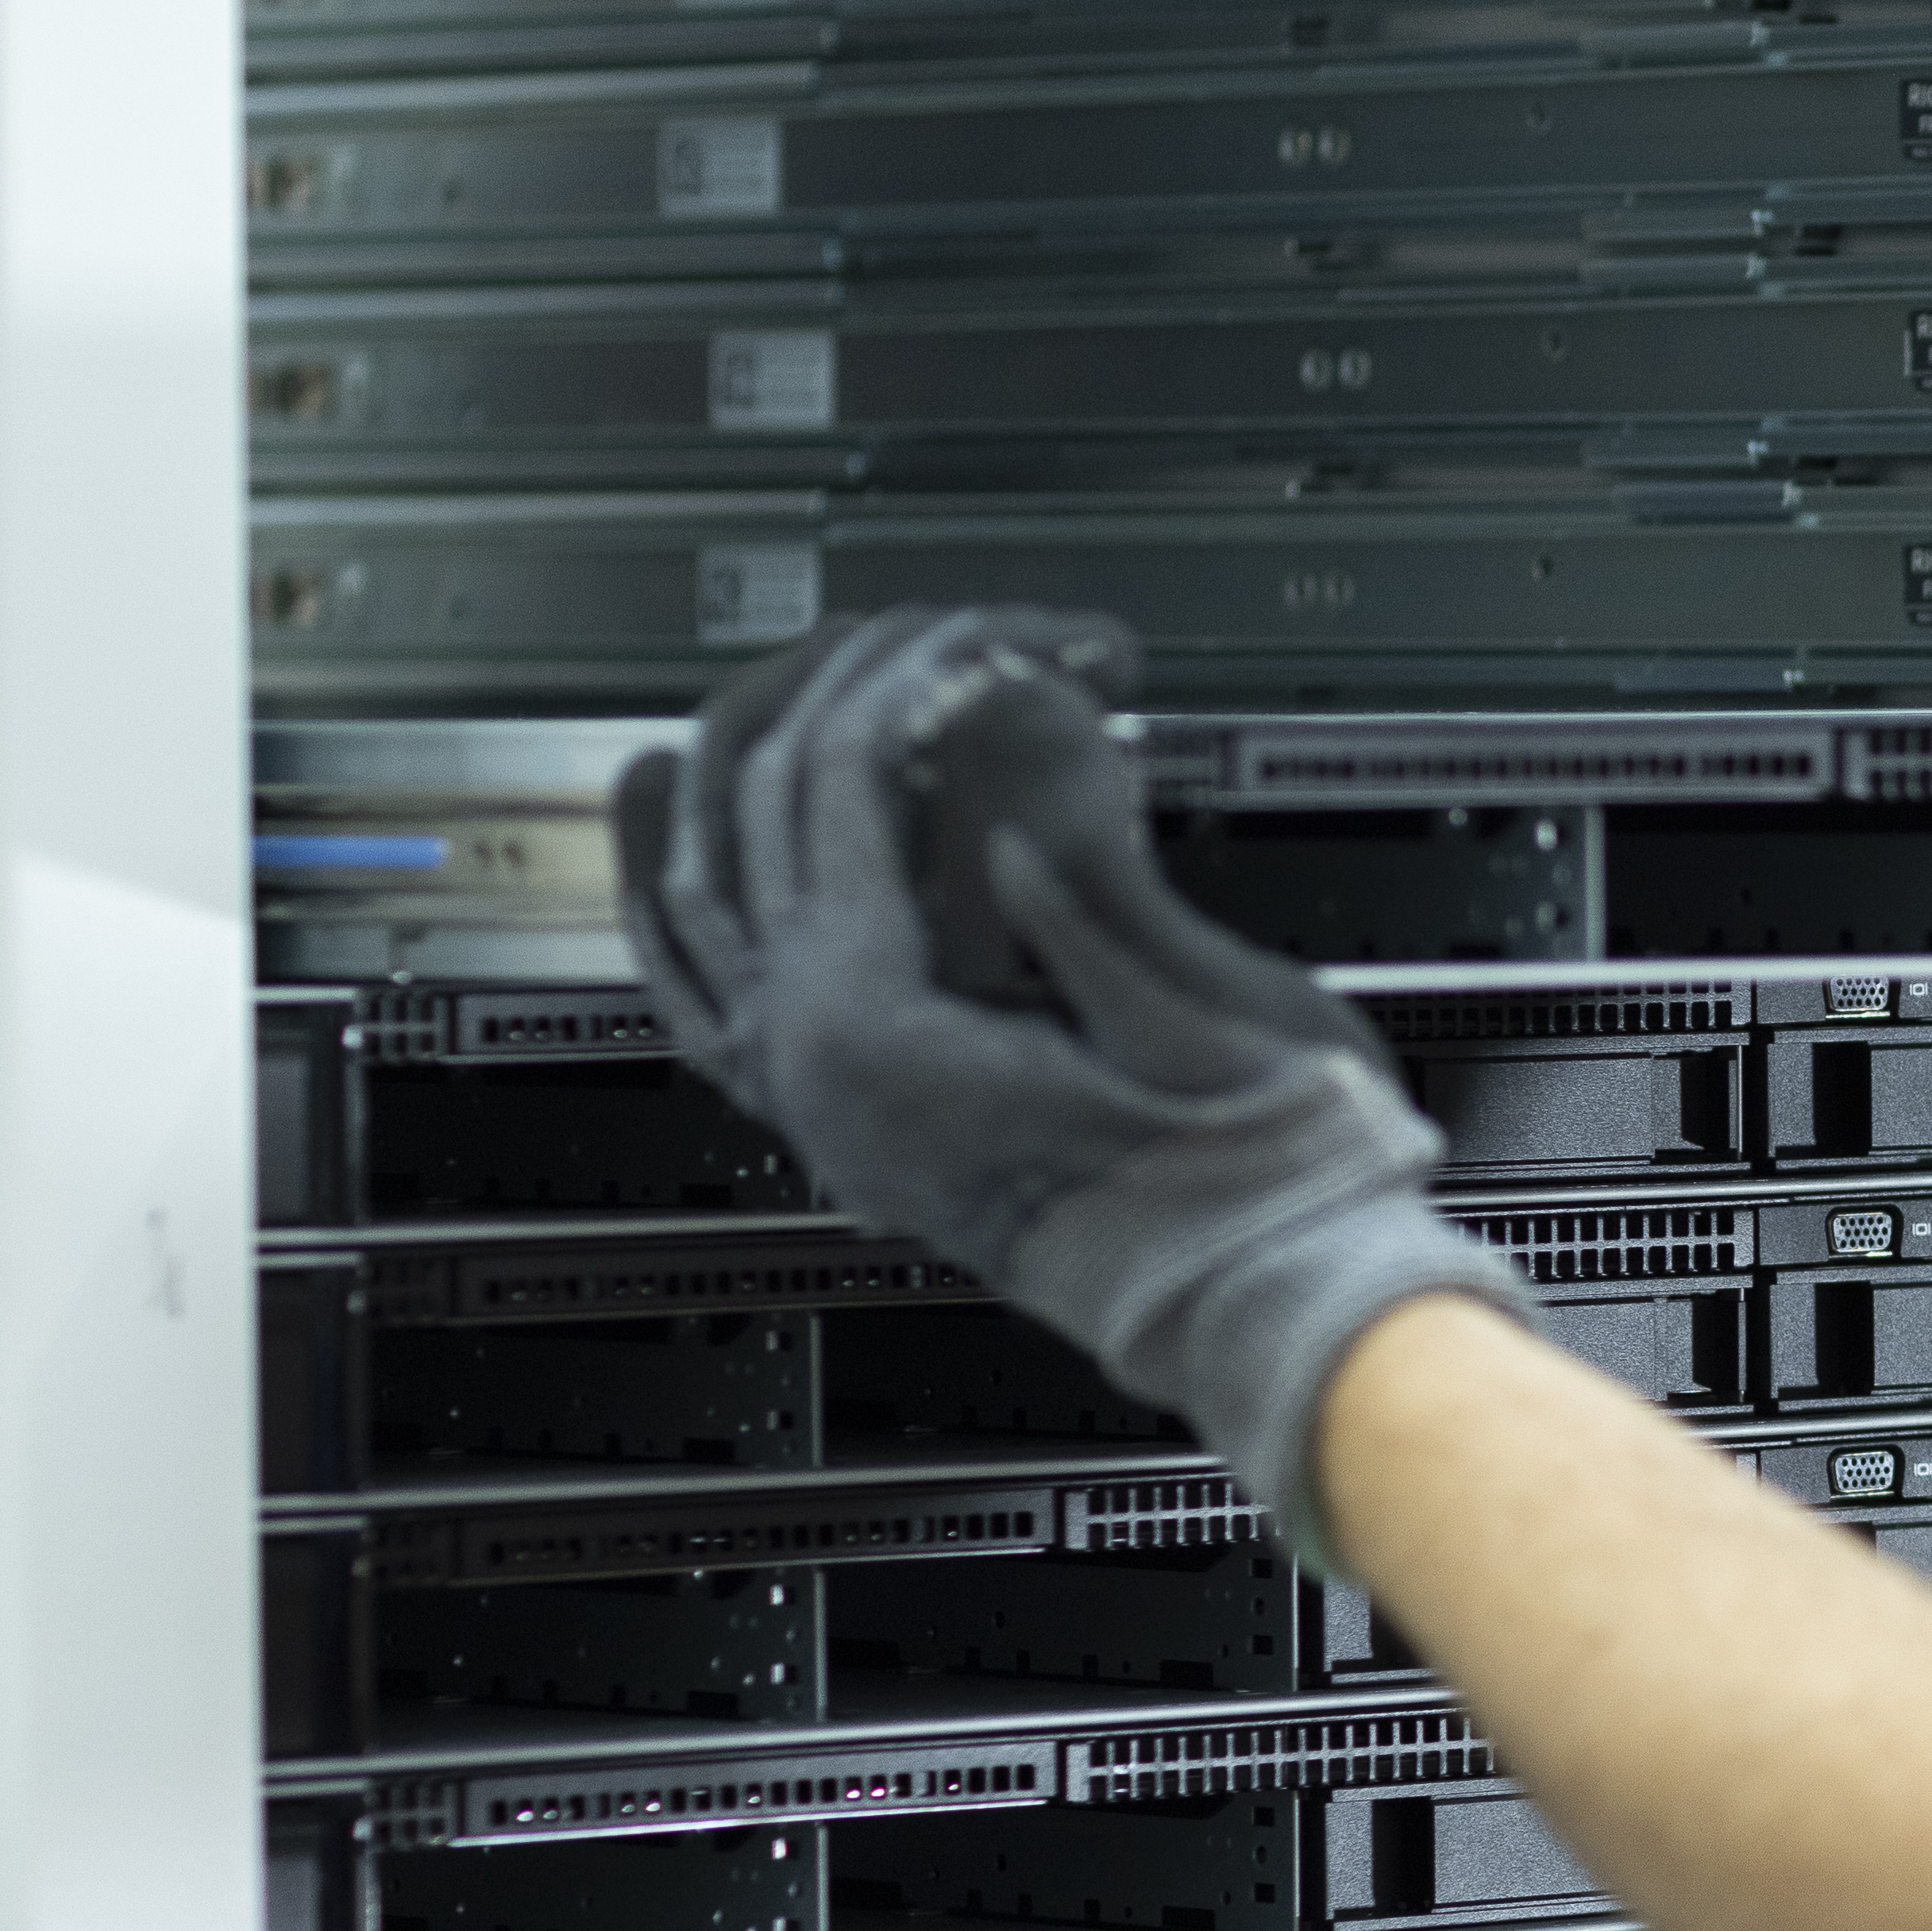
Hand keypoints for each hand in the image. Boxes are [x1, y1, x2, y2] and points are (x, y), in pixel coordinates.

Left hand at [612, 605, 1525, 1570]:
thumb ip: (1071, 875)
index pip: (839, 782)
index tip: (989, 625)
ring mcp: (813, 1102)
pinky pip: (704, 998)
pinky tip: (671, 840)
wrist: (1260, 1305)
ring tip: (751, 694)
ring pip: (698, 900)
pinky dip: (677, 905)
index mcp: (876, 1032)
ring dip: (724, 779)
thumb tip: (1011, 750)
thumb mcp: (1182, 1001)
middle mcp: (811, 1066)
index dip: (917, 674)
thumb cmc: (1245, 1181)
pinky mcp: (843, 1124)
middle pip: (758, 816)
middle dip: (840, 696)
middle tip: (922, 634)